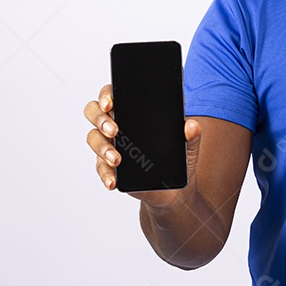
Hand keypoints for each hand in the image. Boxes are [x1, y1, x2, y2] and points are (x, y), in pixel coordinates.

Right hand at [83, 84, 199, 208]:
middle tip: (114, 130)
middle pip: (94, 112)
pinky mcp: (109, 167)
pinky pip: (100, 167)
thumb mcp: (188, 147)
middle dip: (100, 119)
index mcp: (134, 113)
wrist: (172, 190)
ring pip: (94, 139)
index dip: (106, 95)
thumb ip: (192, 136)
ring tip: (117, 160)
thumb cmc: (176, 160)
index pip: (113, 95)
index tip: (110, 103)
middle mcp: (117, 125)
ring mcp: (110, 145)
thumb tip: (191, 126)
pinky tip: (113, 180)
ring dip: (102, 148)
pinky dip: (105, 174)